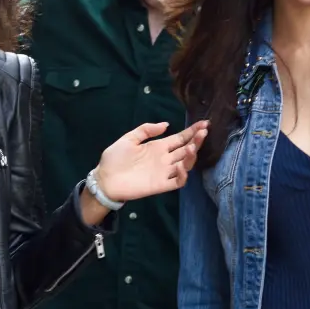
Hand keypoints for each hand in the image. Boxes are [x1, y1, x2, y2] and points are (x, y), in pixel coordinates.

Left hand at [91, 120, 208, 206]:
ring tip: (192, 147)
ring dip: (191, 156)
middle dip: (197, 140)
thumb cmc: (115, 159)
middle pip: (186, 149)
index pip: (180, 138)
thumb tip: (166, 124)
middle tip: (204, 131)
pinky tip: (182, 166)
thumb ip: (146, 130)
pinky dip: (183, 175)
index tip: (204, 123)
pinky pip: (177, 181)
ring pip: (185, 164)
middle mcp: (165, 159)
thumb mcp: (129, 139)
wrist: (104, 179)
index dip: (192, 131)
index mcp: (158, 146)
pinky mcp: (161, 185)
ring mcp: (164, 172)